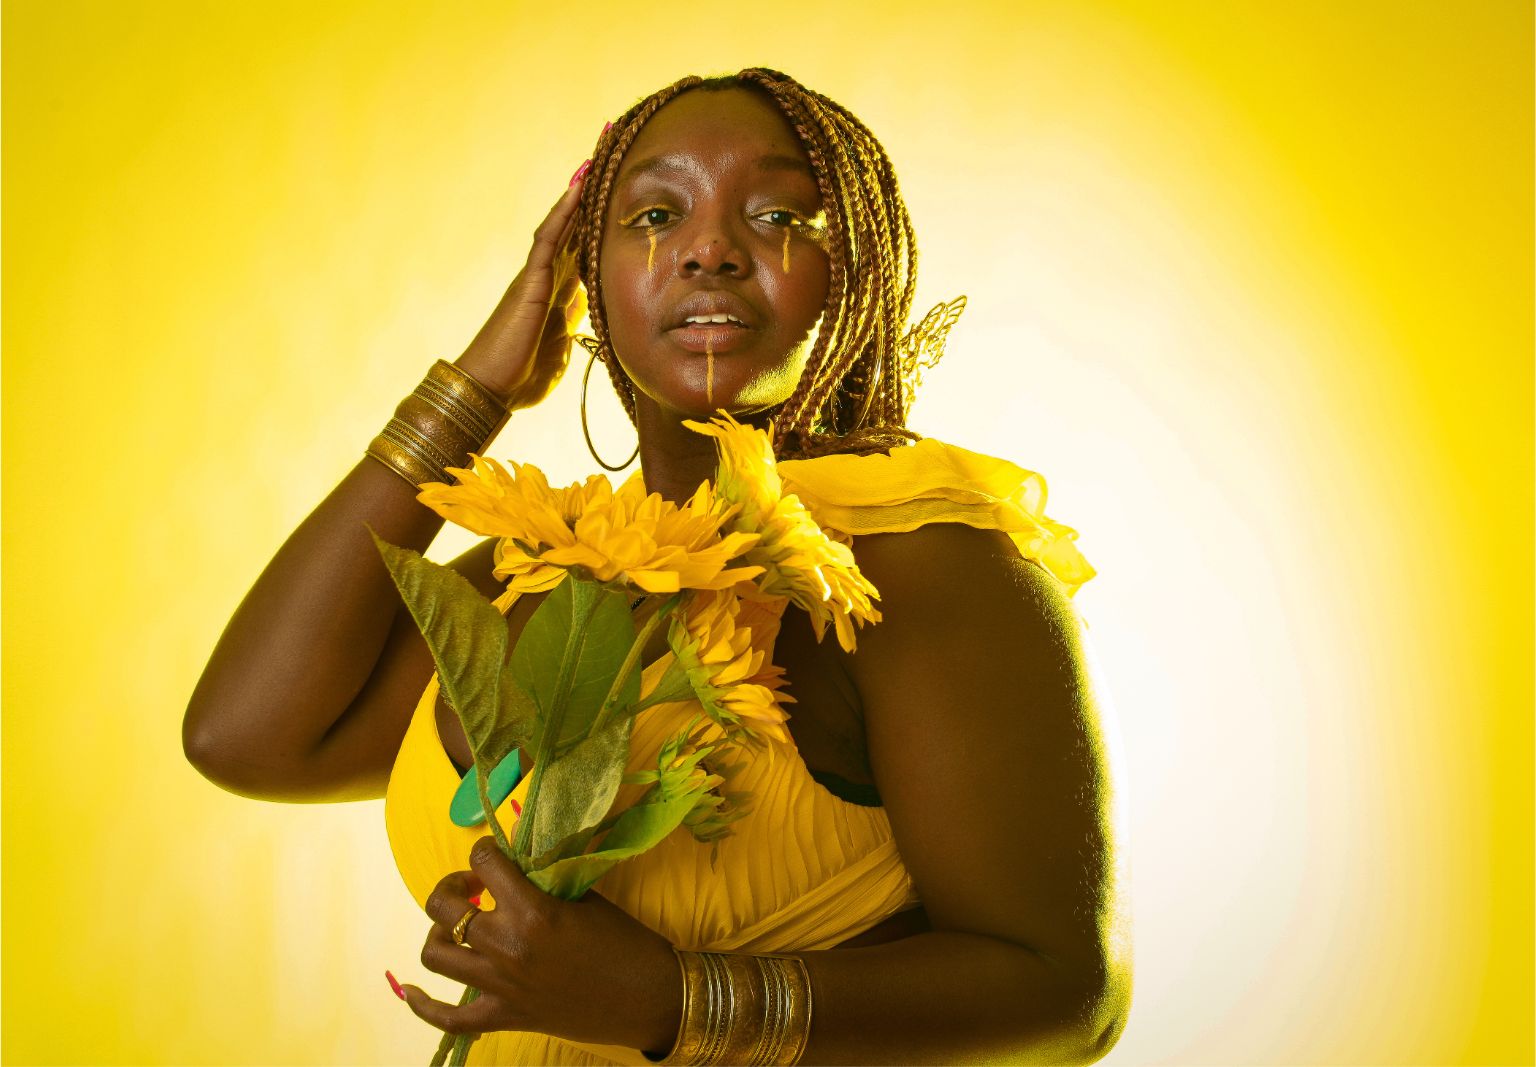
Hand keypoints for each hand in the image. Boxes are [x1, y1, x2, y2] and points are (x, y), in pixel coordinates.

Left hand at [400, 835, 682, 1053]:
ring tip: (458, 926)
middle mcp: (507, 946)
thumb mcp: (586, 897)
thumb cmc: (625, 941)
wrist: (648, 998)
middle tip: (473, 885)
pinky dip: (424, 1006)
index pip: (484, 861)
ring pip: (435, 955)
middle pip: (443, 907)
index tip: (493, 852)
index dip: (484, 849)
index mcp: (532, 911)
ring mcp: (500, 986)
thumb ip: (545, 879)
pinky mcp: (504, 1017)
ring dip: (438, 933)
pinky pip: (448, 1018)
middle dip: (452, 885)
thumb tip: (517, 858)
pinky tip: (413, 990)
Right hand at [455, 168, 590, 411]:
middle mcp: (547, 278)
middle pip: (572, 229)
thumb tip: (592, 316)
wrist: (492, 388)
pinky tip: (577, 189)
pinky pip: (547, 239)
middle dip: (590, 200)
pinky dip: (563, 213)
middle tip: (608, 163)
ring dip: (577, 194)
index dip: (598, 227)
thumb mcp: (561, 348)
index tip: (619, 201)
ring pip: (560, 225)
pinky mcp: (530, 281)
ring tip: (594, 159)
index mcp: (558, 295)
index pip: (581, 251)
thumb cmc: (522, 376)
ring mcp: (536, 276)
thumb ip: (574, 328)